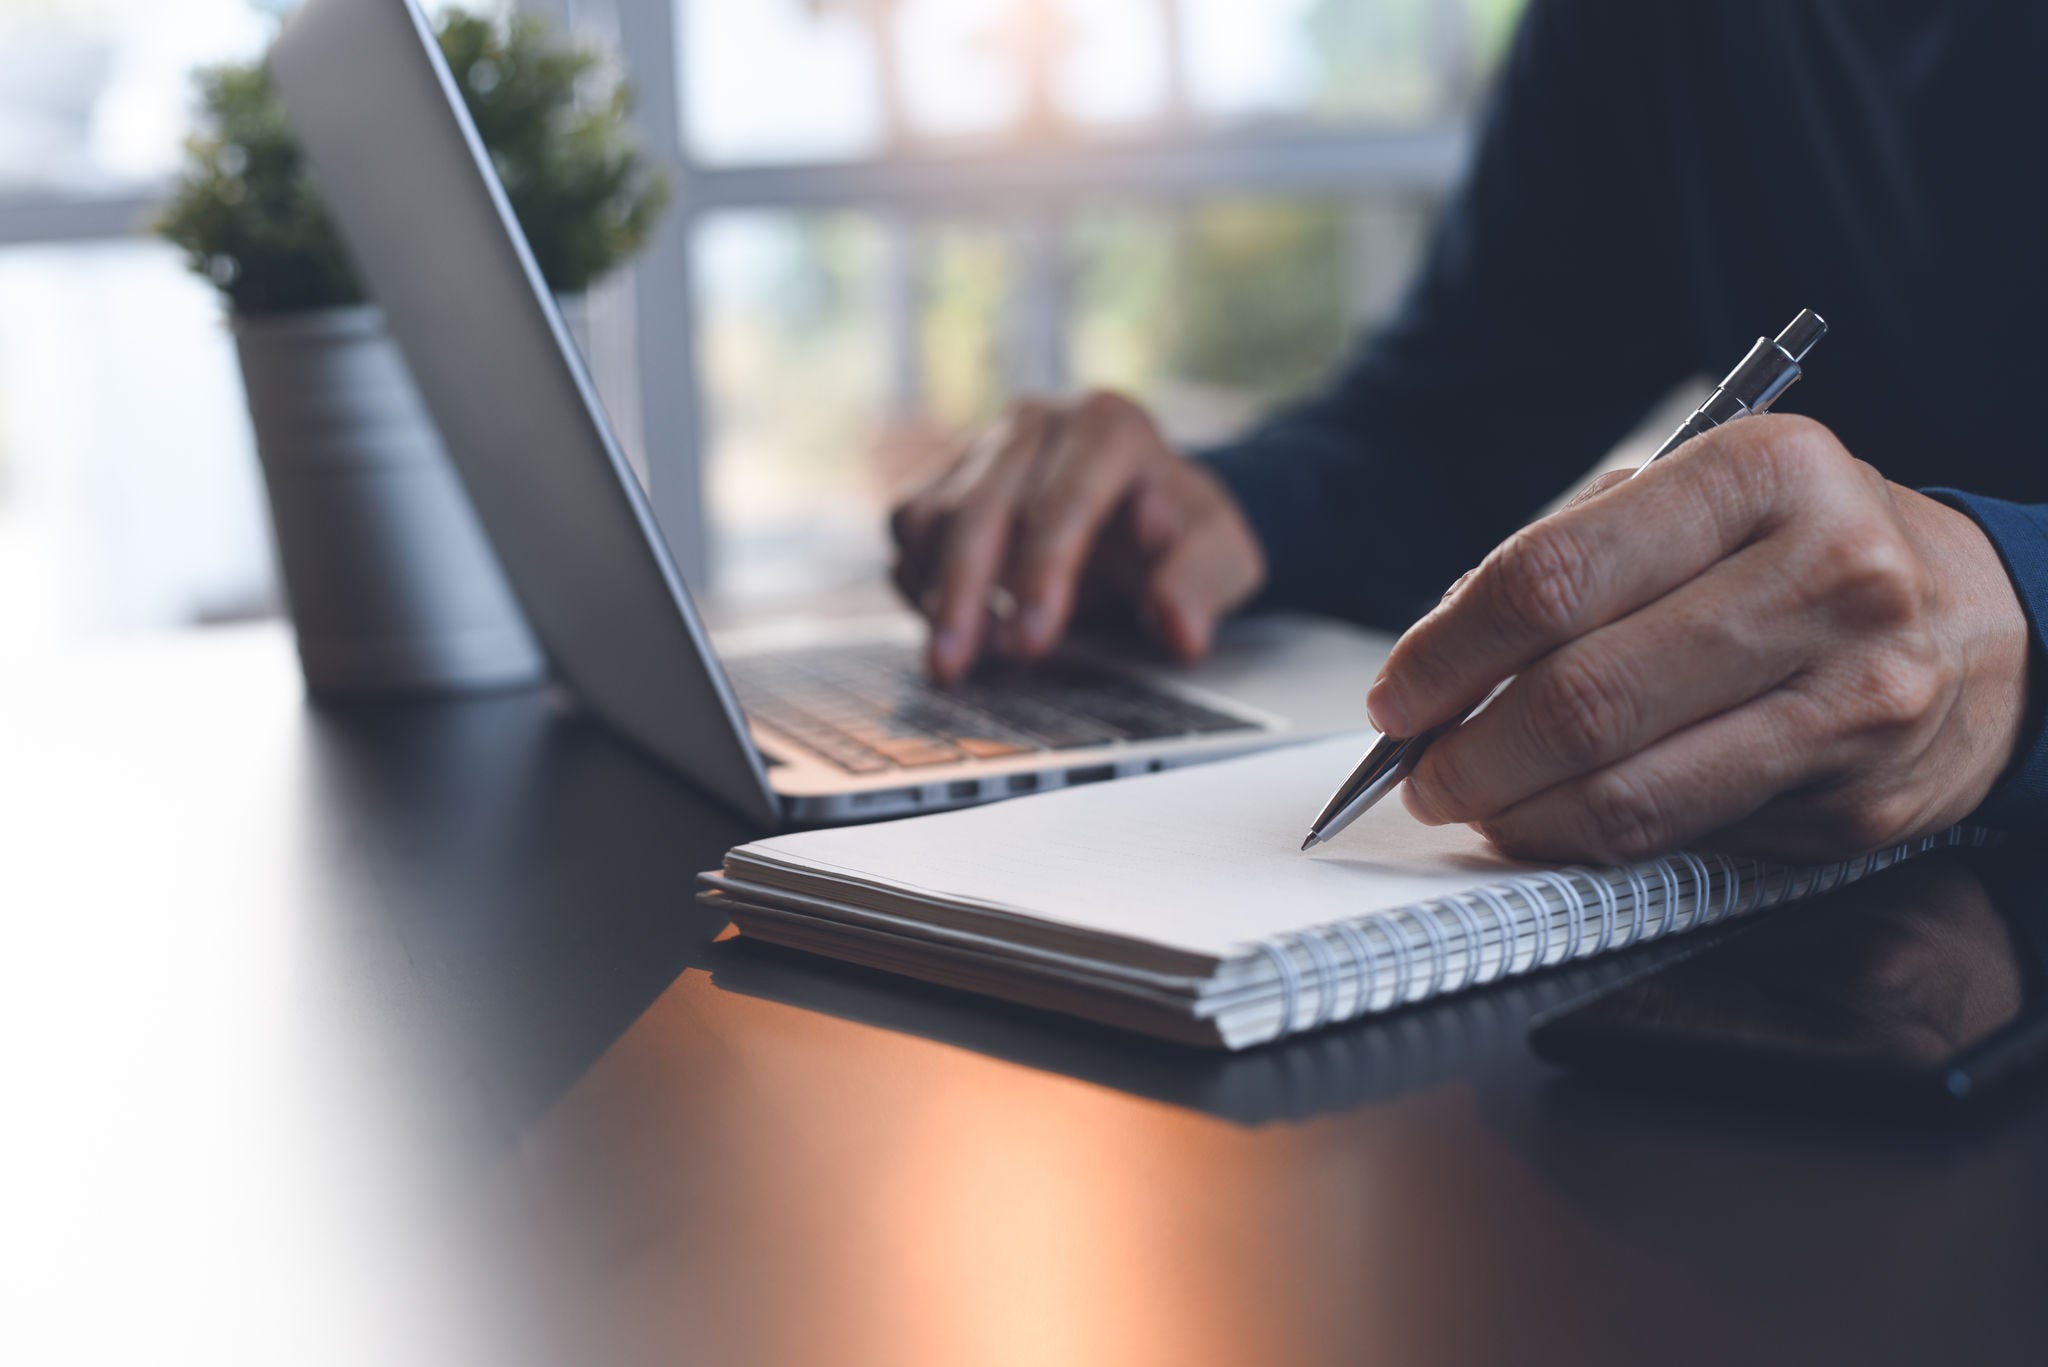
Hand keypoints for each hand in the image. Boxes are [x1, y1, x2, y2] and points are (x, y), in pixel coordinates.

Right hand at [888, 391, 1265, 680]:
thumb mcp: (1222, 557)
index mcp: (1111, 427)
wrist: (1143, 511)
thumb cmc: (1180, 535)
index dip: (1042, 575)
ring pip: (931, 515)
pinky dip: (917, 579)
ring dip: (934, 593)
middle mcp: (1038, 422)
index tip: (1029, 643)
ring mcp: (984, 444)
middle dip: (963, 594)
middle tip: (953, 666)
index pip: (1064, 500)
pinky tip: (952, 624)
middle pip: (980, 507)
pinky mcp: (945, 475)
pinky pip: (908, 526)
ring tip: (957, 660)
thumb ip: (1202, 586)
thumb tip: (1178, 628)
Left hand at [1367, 415, 2030, 861]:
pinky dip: (1588, 839)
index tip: (1398, 693)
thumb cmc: (1808, 553)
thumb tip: (1440, 656)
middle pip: (1583, 694)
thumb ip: (1570, 561)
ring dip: (1514, 811)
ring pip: (1628, 788)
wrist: (1988, 626)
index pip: (1554, 577)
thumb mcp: (1699, 503)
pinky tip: (1553, 819)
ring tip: (1470, 800)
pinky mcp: (1860, 798)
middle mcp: (1826, 575)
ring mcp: (1855, 695)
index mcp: (1765, 471)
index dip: (1450, 651)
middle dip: (1467, 750)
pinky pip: (1683, 837)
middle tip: (1418, 768)